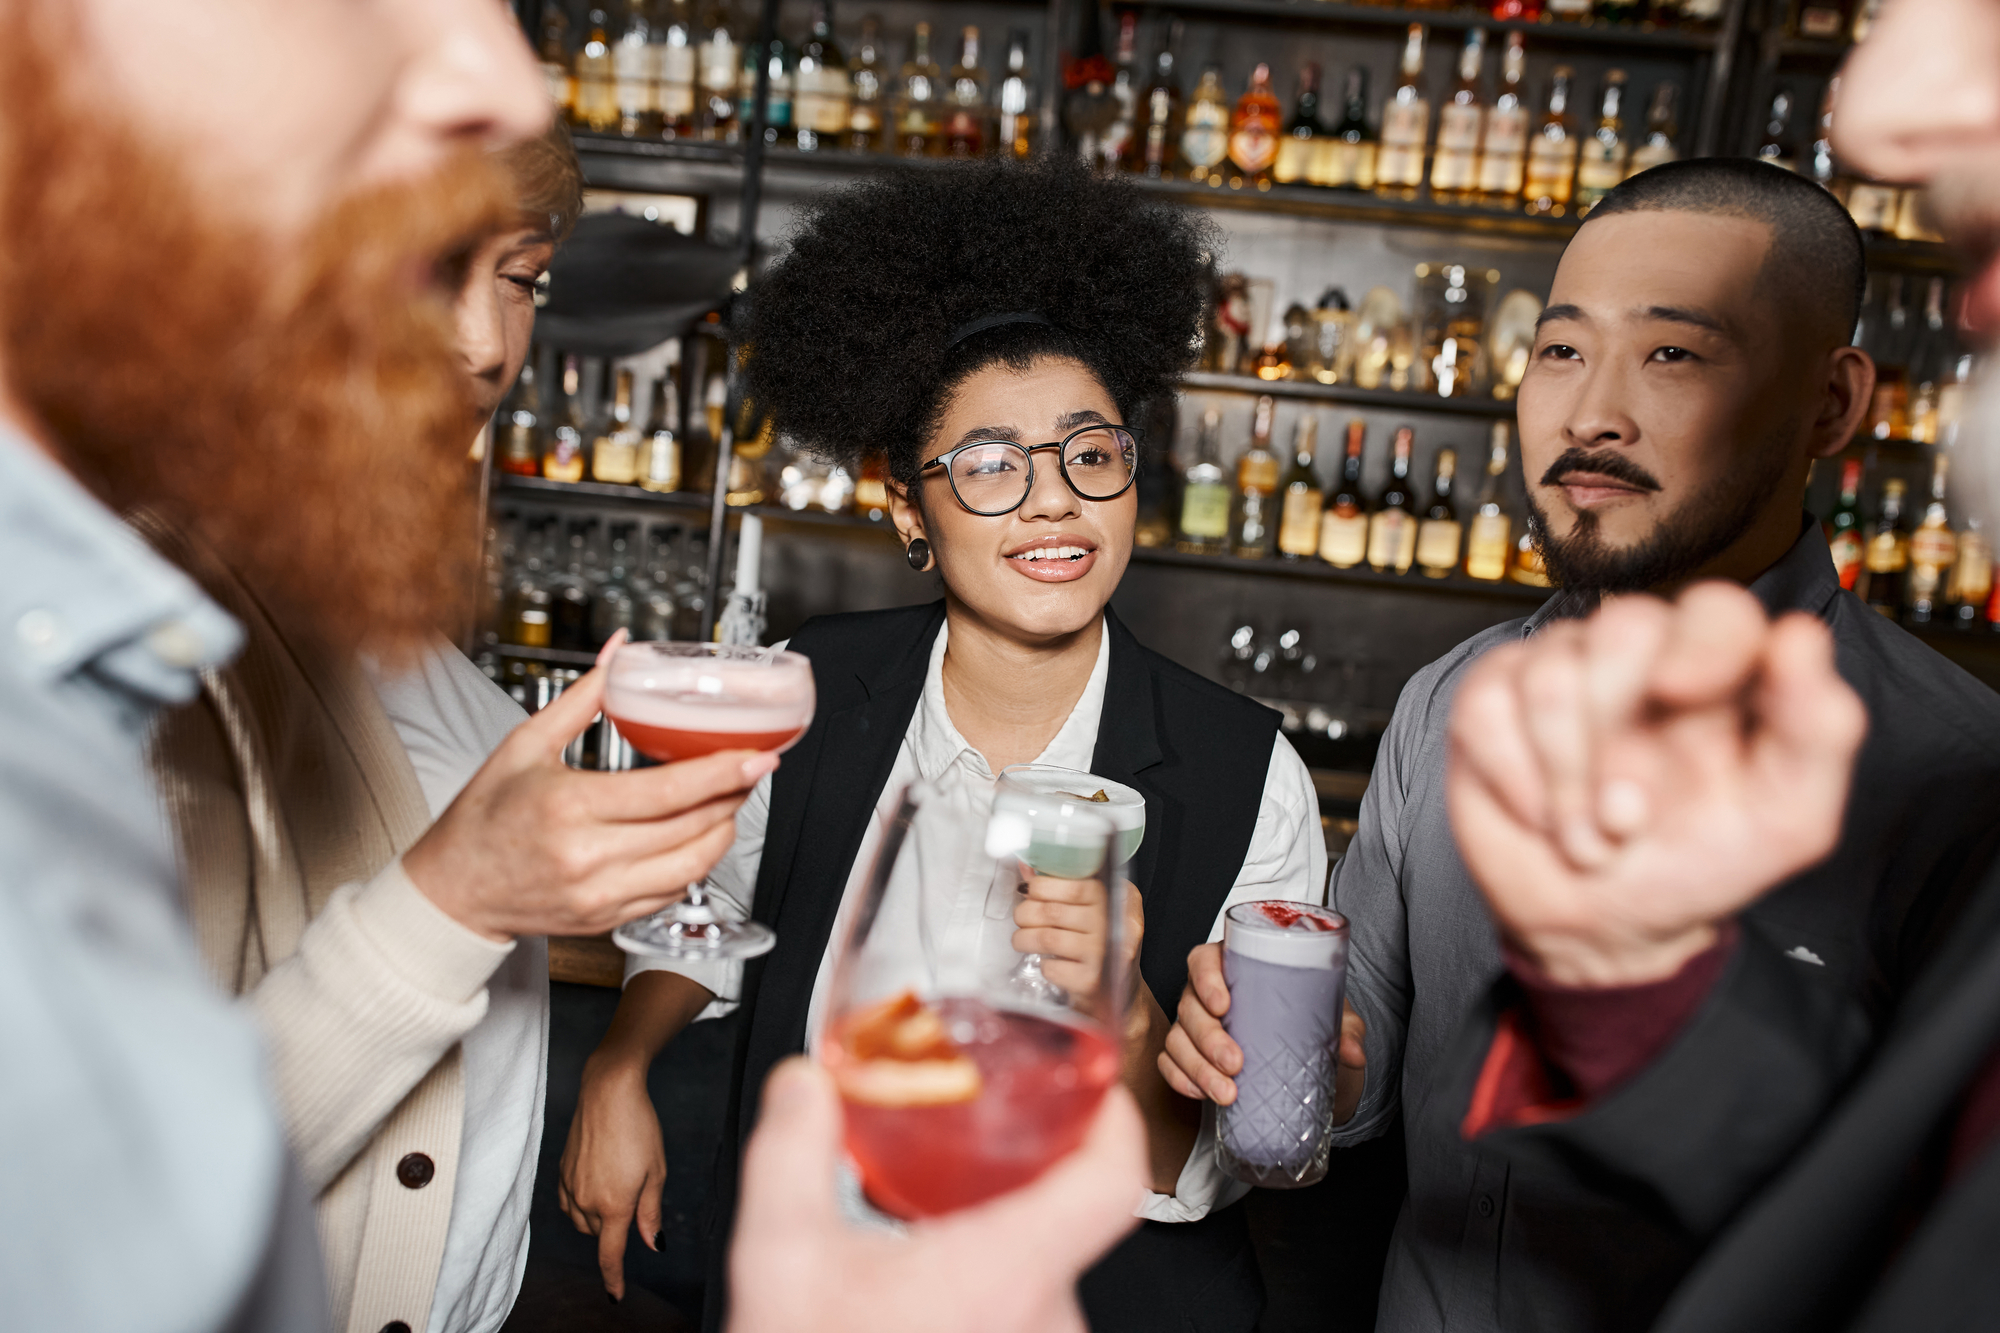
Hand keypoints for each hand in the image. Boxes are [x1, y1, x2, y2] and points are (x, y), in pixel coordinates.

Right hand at [403, 632, 778, 940]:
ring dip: (723, 830)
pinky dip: (695, 862)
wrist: (451, 891)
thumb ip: (585, 697)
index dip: (722, 773)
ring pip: (692, 867)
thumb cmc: (482, 818)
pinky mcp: (607, 919)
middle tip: (752, 767)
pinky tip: (698, 835)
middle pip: (692, 827)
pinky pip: (672, 893)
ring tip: (730, 799)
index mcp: (569, 808)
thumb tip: (619, 651)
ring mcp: (601, 894)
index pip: (669, 793)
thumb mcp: (525, 744)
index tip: (756, 756)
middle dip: (734, 795)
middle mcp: (589, 857)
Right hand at [557, 1055, 666, 1301]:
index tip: (615, 1296)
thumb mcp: (656, 1172)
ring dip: (598, 1217)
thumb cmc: (639, 1128)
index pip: (610, 1254)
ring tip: (619, 1183)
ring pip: (582, 1221)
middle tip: (635, 1193)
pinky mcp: (561, 1172)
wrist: (608, 1092)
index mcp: (614, 1204)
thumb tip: (651, 1244)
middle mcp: (586, 1200)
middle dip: (615, 1228)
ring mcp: (570, 1186)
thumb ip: (650, 1213)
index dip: (613, 1279)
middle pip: (599, 1234)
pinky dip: (581, 1205)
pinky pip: (569, 1204)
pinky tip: (596, 1184)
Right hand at [725, 1058, 1145, 1332]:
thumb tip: (803, 1085)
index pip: (1111, 1185)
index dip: (1117, 1125)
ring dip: (1000, 1242)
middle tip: (979, 1142)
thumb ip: (790, 1154)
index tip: (1100, 1091)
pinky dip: (994, 1288)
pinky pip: (1030, 1315)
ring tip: (938, 1222)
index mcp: (1004, 1275)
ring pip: (1043, 1276)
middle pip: (1067, 1223)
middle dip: (1021, 1181)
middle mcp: (1043, 1321)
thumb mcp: (781, 1261)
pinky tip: (935, 1287)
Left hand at [1012, 874, 1144, 1003]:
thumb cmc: (1100, 942)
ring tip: (1022, 939)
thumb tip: (1027, 867)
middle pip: (1054, 911)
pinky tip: (1050, 962)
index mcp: (1118, 896)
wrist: (1119, 989)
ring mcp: (1103, 953)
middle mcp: (1114, 923)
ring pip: (1047, 938)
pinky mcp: (1092, 980)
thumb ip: (1061, 885)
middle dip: (1026, 912)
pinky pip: (1052, 967)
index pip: (1076, 884)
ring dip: (1024, 938)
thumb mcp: (1090, 907)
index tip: (1031, 890)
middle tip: (1022, 917)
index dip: (1043, 885)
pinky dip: (1043, 965)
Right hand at [1157, 942, 1366, 1124]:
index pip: (1205, 960)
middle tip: (1236, 1063)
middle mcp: (1209, 994)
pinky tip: (1202, 1094)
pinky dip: (1182, 1079)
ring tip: (1227, 1093)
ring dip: (1197, 1067)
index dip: (1206, 978)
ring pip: (1178, 1039)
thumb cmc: (1313, 1025)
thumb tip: (1353, 1053)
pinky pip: (1171, 1064)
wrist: (1311, 1063)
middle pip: (1189, 1005)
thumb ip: (1347, 1031)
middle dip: (1208, 1037)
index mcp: (1236, 968)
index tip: (1223, 1005)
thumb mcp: (1335, 1021)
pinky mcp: (1191, 1057)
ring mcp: (1195, 1026)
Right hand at [1447, 583, 1866, 986]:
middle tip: (1629, 816)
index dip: (1701, 641)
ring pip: (1550, 674)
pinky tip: (1538, 816)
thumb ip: (1819, 729)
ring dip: (1567, 781)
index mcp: (1718, 668)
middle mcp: (1637, 655)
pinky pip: (1489, 708)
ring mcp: (1558, 668)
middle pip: (1622, 624)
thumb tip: (1799, 637)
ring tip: (1589, 840)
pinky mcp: (1489, 698)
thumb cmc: (1701, 861)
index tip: (1681, 694)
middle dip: (1618, 732)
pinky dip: (1516, 780)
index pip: (1716, 608)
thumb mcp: (1790, 818)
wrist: (1604, 926)